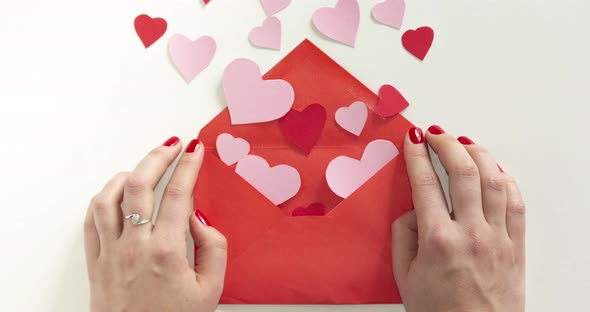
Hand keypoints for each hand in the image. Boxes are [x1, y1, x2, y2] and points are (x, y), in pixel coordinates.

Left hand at [84, 137, 226, 311]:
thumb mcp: (211, 290)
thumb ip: (213, 248)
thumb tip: (199, 218)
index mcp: (167, 251)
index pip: (179, 194)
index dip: (189, 166)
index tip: (195, 151)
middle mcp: (135, 246)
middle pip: (141, 184)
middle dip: (158, 156)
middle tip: (172, 146)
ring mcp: (111, 253)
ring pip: (109, 197)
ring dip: (128, 174)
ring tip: (144, 167)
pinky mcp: (96, 262)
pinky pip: (91, 220)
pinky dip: (103, 198)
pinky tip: (116, 192)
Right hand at [393, 126, 524, 311]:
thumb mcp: (405, 276)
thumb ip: (403, 235)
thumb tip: (413, 208)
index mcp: (438, 241)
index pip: (426, 183)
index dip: (417, 155)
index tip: (413, 140)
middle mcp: (471, 233)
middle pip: (464, 171)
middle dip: (447, 144)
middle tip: (436, 134)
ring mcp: (498, 237)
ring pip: (494, 179)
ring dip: (478, 153)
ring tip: (464, 142)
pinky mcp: (516, 245)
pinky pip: (515, 202)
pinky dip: (505, 179)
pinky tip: (494, 170)